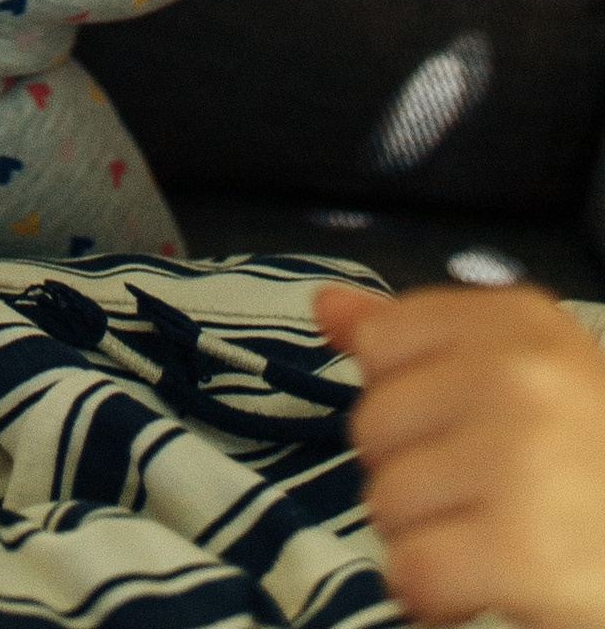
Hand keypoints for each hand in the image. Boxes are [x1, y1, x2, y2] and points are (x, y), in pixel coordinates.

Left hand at [318, 280, 604, 628]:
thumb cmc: (595, 467)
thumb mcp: (526, 378)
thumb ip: (418, 341)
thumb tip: (325, 307)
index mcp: (522, 323)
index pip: (382, 344)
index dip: (411, 403)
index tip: (465, 431)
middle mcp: (521, 376)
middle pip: (374, 424)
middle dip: (415, 475)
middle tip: (487, 500)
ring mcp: (521, 460)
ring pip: (385, 500)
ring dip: (427, 538)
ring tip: (495, 542)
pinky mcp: (522, 551)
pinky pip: (411, 570)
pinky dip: (436, 595)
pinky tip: (486, 588)